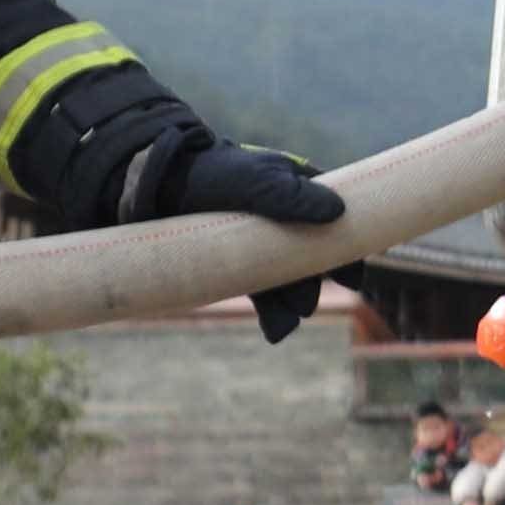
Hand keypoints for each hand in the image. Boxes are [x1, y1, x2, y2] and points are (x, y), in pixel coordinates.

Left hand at [82, 123, 346, 340]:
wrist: (151, 186)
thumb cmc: (208, 174)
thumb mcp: (253, 182)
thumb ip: (292, 197)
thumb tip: (338, 213)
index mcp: (295, 187)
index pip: (336, 218)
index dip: (347, 249)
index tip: (352, 279)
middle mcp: (282, 215)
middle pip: (311, 256)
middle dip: (310, 284)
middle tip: (303, 306)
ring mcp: (258, 239)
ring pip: (286, 277)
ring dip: (291, 303)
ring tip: (285, 324)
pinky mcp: (234, 258)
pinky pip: (261, 287)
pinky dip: (272, 311)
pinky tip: (275, 330)